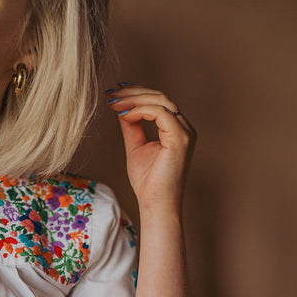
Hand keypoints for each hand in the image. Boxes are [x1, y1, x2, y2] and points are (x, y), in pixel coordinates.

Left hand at [105, 83, 195, 211]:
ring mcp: (185, 133)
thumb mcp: (135, 146)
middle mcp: (184, 128)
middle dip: (133, 92)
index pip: (159, 101)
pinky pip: (160, 113)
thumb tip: (121, 106)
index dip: (137, 93)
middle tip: (111, 93)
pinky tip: (124, 115)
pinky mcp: (180, 139)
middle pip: (160, 97)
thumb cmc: (148, 183)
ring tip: (114, 102)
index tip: (115, 92)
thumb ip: (131, 126)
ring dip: (134, 99)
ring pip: (161, 101)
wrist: (155, 204)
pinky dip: (139, 110)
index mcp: (177, 129)